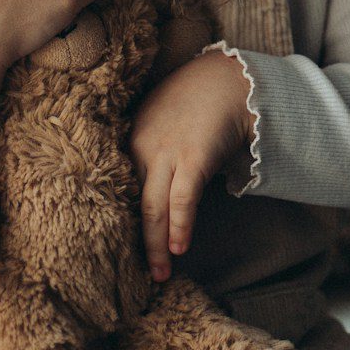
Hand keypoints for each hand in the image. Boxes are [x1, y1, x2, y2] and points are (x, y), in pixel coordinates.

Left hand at [129, 50, 255, 281]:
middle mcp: (143, 148)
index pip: (121, 191)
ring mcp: (167, 153)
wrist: (227, 77)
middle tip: (143, 273)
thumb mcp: (161, 120)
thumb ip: (152, 149)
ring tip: (161, 272)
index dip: (124, 222)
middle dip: (140, 243)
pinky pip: (183, 199)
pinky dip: (180, 225)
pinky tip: (180, 247)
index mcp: (132, 140)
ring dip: (158, 245)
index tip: (124, 247)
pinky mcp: (194, 157)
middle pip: (134, 205)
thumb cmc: (196, 98)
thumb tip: (154, 187)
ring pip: (154, 208)